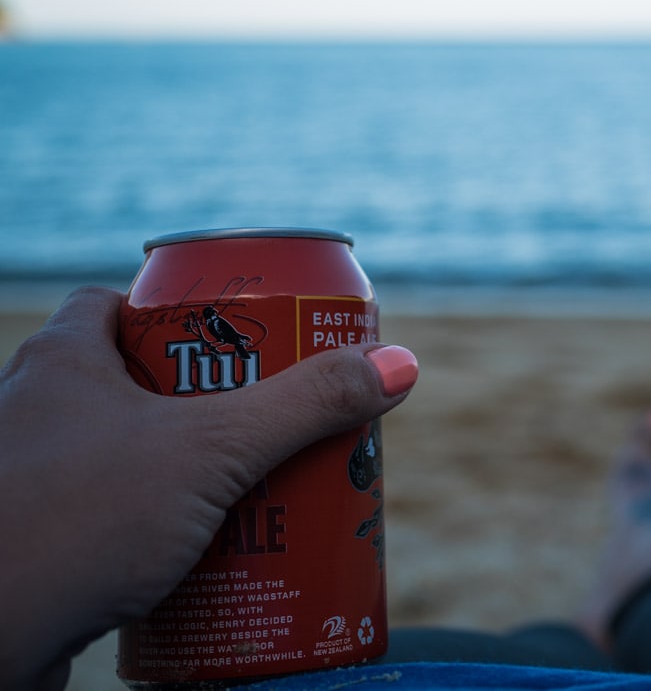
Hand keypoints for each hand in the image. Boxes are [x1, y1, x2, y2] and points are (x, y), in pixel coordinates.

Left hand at [0, 287, 417, 690]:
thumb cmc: (72, 525)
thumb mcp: (212, 451)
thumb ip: (307, 406)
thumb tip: (399, 363)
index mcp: (59, 364)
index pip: (117, 305)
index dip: (181, 314)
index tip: (240, 339)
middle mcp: (31, 417)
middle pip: (134, 387)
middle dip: (206, 406)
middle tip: (271, 423)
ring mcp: (28, 490)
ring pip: (122, 463)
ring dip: (184, 476)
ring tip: (255, 494)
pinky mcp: (36, 556)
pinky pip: (107, 529)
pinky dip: (155, 537)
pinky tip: (201, 560)